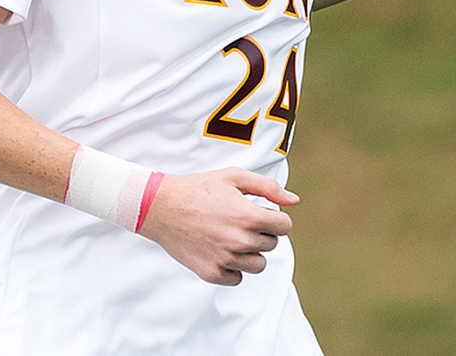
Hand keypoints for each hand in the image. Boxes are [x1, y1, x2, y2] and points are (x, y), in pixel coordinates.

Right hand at [136, 168, 297, 285]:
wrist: (160, 206)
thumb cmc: (199, 188)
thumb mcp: (234, 177)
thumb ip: (268, 188)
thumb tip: (294, 201)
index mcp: (249, 216)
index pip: (284, 227)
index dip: (275, 218)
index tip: (260, 212)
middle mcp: (240, 241)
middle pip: (271, 245)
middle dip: (262, 233)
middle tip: (239, 221)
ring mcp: (225, 259)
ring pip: (258, 264)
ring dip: (250, 252)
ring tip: (232, 237)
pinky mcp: (211, 273)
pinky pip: (237, 278)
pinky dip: (233, 267)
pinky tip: (220, 250)